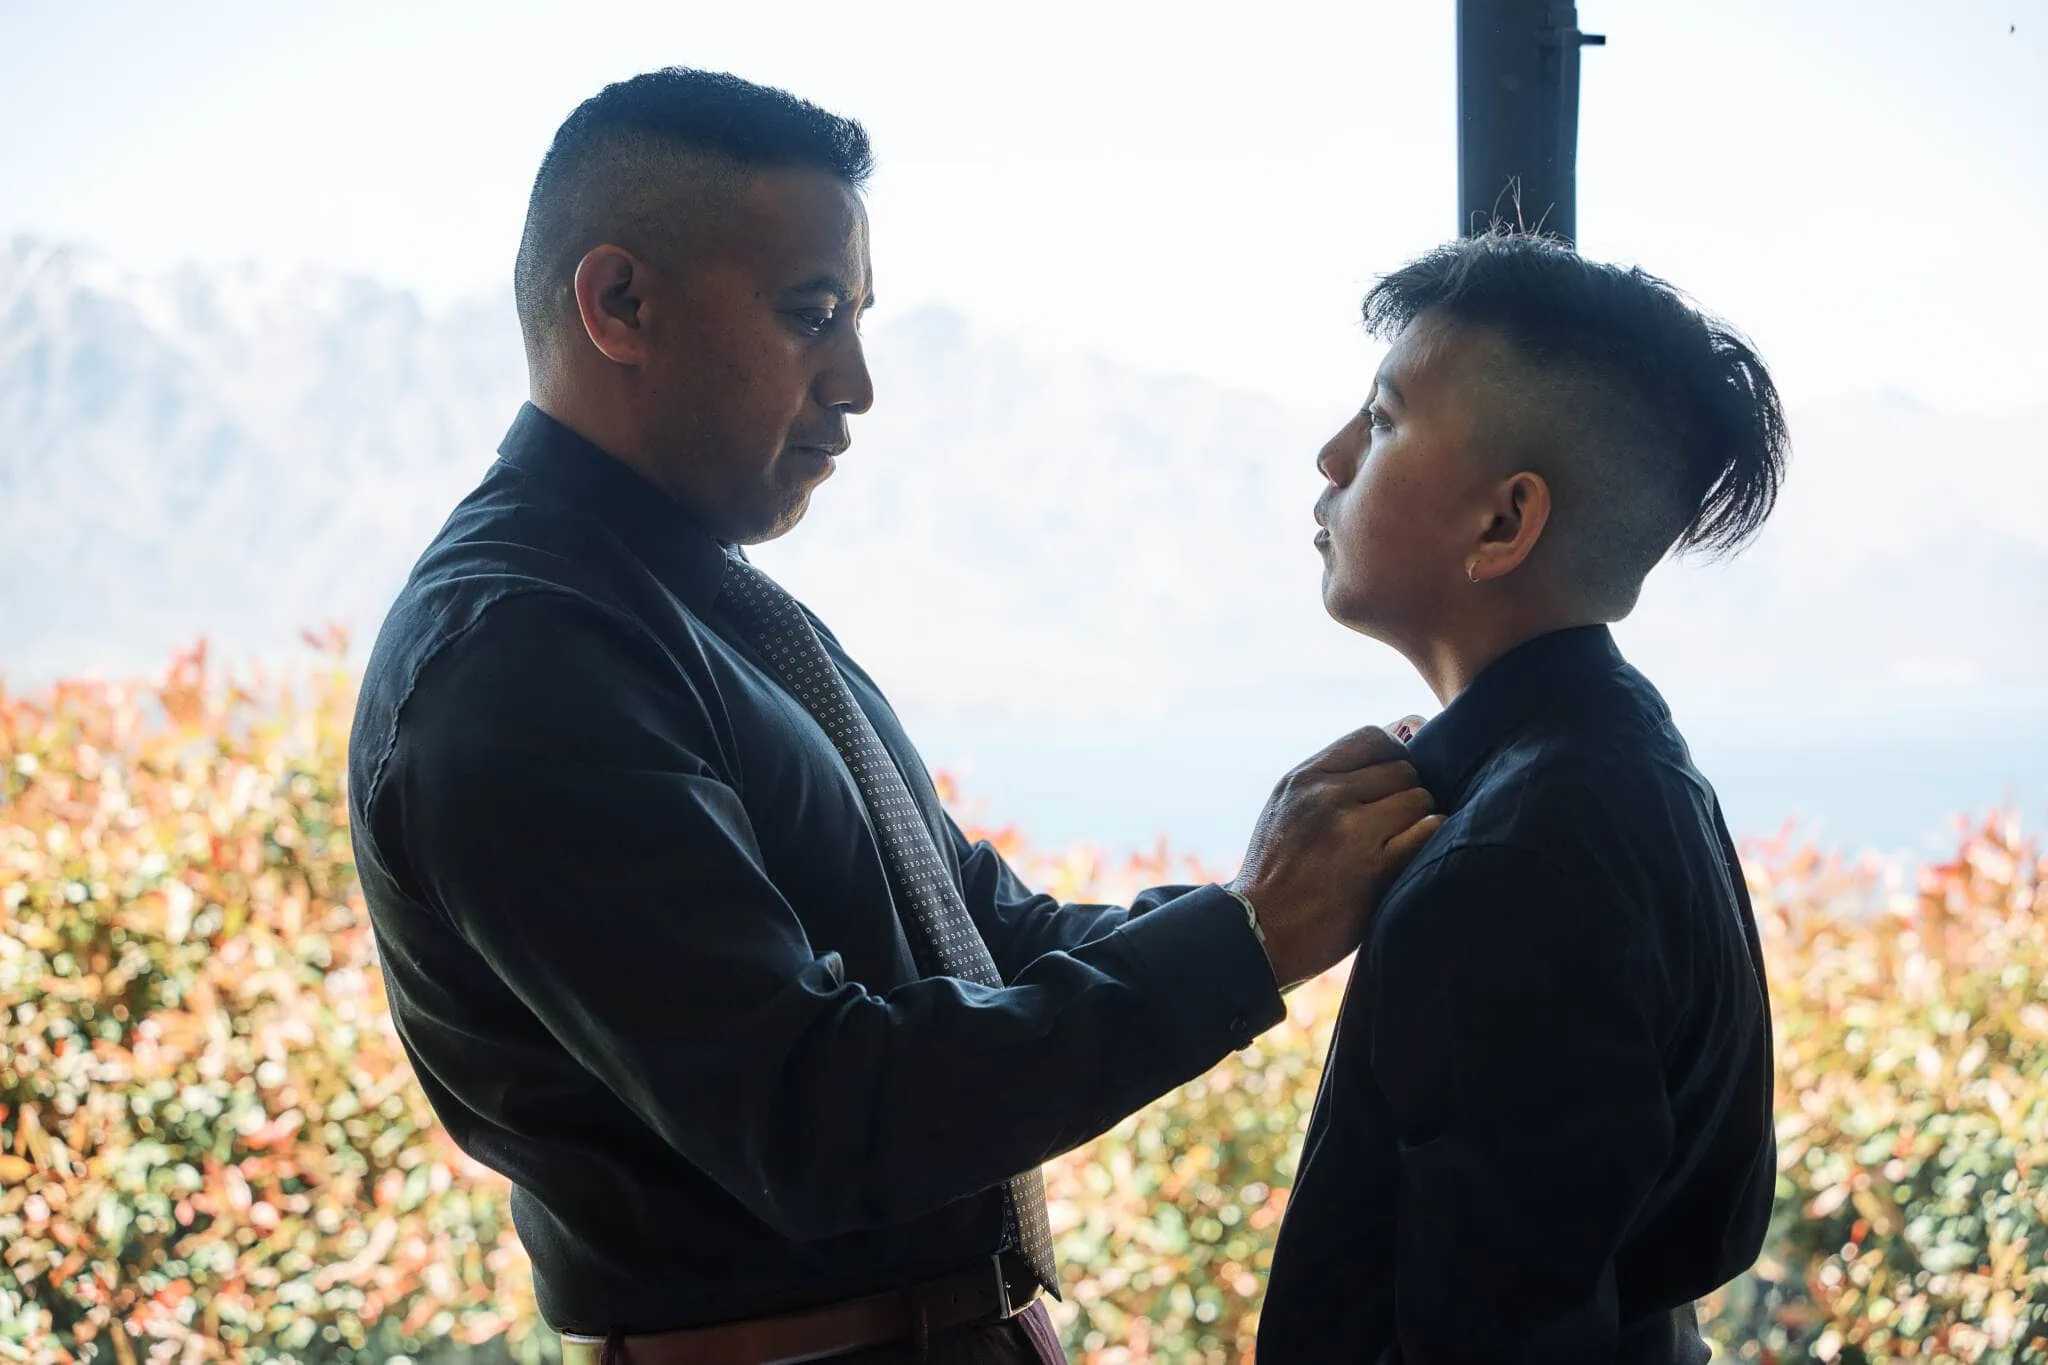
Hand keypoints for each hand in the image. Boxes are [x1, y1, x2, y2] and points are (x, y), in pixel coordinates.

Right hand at [1230, 720, 1441, 989]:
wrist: (1258, 931)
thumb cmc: (1277, 872)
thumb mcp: (1286, 809)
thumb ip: (1327, 782)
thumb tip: (1386, 755)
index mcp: (1304, 779)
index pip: (1372, 738)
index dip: (1393, 756)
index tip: (1392, 782)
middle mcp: (1327, 796)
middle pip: (1403, 770)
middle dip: (1406, 794)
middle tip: (1395, 822)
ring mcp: (1351, 831)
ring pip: (1419, 799)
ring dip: (1419, 819)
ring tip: (1400, 842)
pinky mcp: (1374, 868)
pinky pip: (1427, 831)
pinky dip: (1429, 839)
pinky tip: (1413, 854)